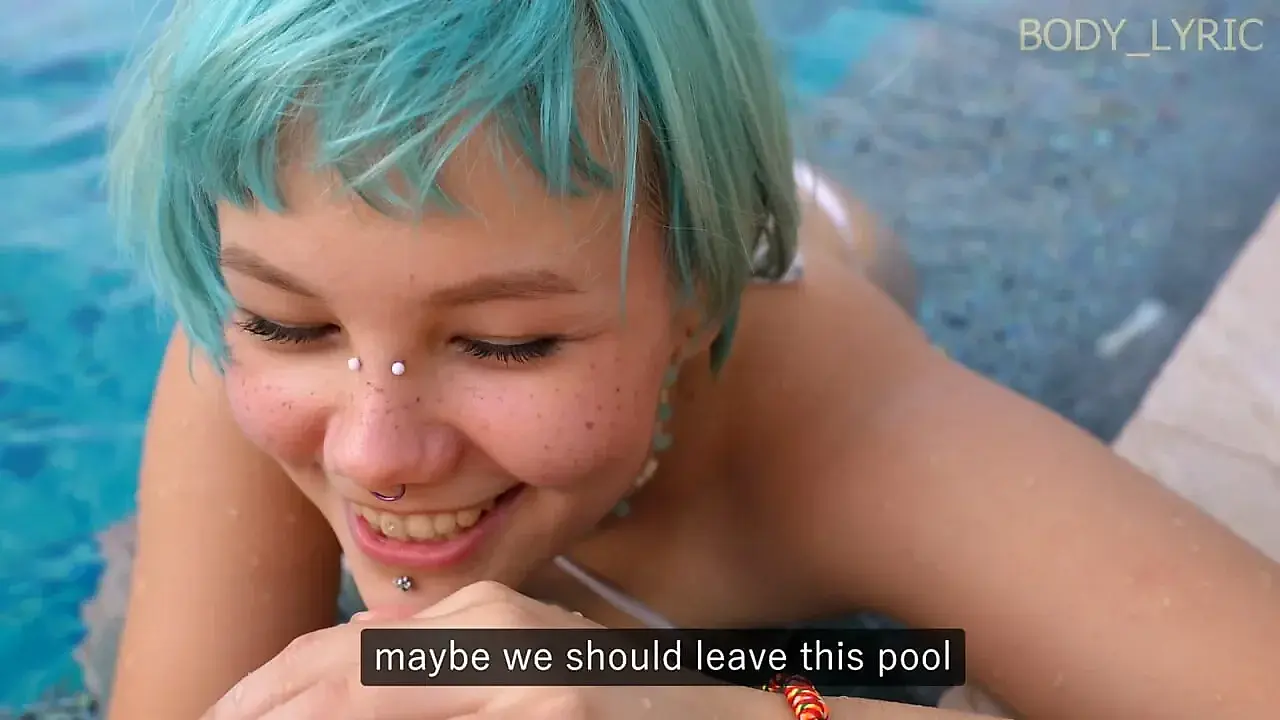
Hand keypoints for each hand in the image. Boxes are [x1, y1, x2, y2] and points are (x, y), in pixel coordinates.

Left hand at [201, 580, 768, 718]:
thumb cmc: (630, 715)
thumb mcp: (528, 679)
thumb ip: (445, 675)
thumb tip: (349, 675)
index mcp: (479, 612)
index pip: (333, 652)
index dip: (258, 696)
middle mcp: (493, 627)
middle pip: (334, 681)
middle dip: (259, 719)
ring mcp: (525, 674)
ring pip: (370, 708)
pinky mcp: (557, 714)